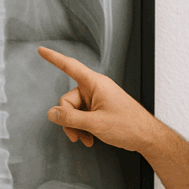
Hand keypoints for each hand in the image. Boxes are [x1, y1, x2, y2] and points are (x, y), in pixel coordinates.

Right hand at [37, 46, 157, 151]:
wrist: (146, 137)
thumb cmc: (130, 125)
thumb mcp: (95, 123)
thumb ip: (71, 118)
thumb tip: (52, 113)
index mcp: (96, 84)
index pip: (70, 66)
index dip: (54, 58)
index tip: (42, 51)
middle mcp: (96, 89)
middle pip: (68, 99)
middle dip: (69, 119)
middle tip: (76, 134)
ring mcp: (98, 100)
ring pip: (74, 111)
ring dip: (76, 126)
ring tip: (85, 138)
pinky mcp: (100, 110)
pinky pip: (83, 116)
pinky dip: (83, 128)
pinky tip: (89, 138)